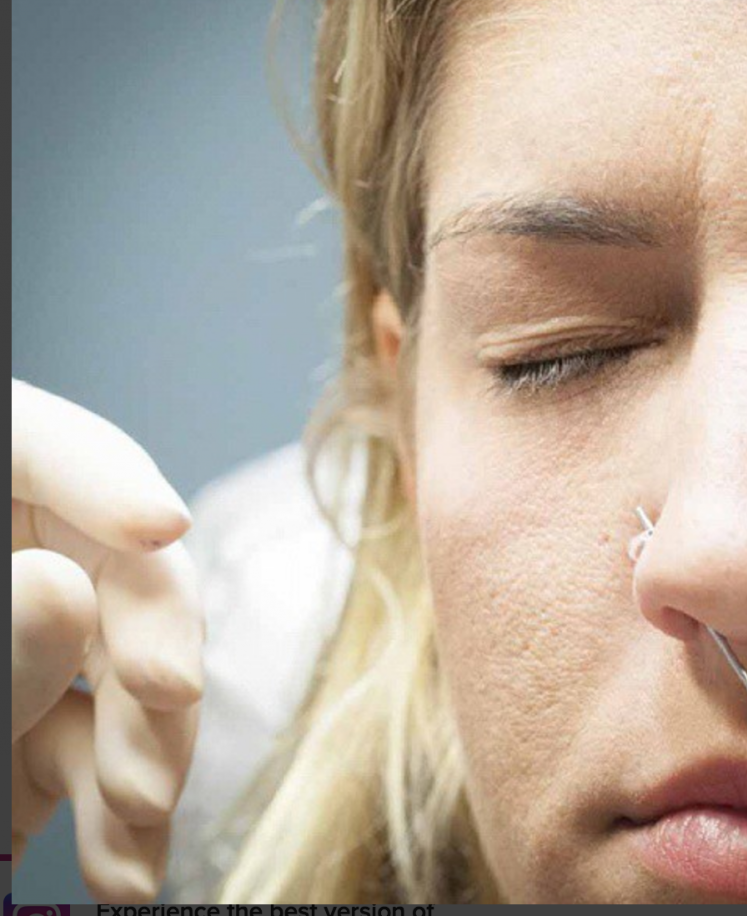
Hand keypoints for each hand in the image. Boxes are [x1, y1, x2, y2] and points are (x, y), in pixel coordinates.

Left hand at [11, 379, 204, 901]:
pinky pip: (99, 738)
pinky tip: (126, 864)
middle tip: (166, 703)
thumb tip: (63, 587)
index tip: (159, 526)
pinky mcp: (36, 718)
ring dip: (148, 743)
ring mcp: (24, 641)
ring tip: (136, 825)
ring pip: (123, 658)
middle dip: (150, 639)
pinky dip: (121, 802)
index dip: (103, 476)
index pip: (35, 446)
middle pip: (107, 560)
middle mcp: (5, 560)